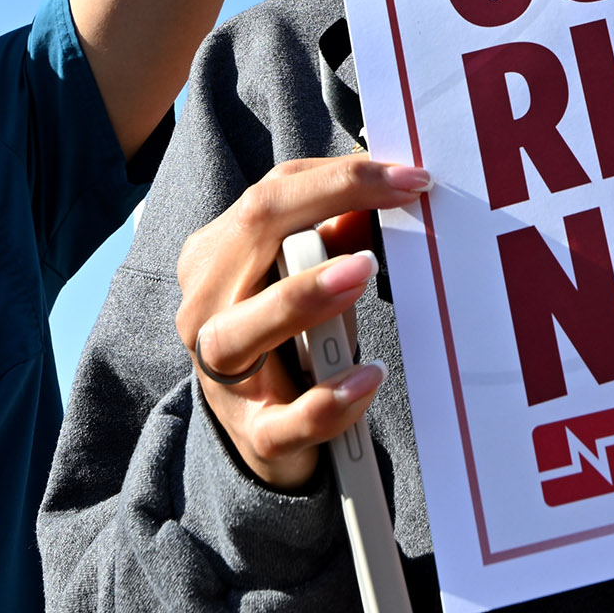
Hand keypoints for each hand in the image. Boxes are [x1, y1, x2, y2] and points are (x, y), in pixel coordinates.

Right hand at [172, 155, 429, 489]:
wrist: (265, 438)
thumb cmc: (291, 345)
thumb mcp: (310, 284)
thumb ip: (334, 242)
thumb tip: (379, 195)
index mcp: (217, 259)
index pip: (271, 196)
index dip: (339, 177)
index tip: (407, 174)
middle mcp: (205, 309)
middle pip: (253, 235)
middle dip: (323, 205)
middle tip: (396, 198)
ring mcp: (222, 376)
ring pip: (241, 330)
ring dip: (303, 296)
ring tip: (362, 273)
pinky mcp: (254, 435)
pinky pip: (286, 418)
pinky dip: (329, 398)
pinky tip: (367, 377)